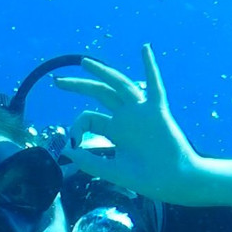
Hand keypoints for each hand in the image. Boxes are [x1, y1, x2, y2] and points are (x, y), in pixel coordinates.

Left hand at [54, 44, 213, 205]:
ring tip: (84, 62)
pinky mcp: (157, 111)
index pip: (89, 118)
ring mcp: (141, 112)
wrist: (173, 181)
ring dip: (102, 72)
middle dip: (78, 86)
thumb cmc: (146, 177)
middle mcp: (126, 117)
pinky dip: (150, 67)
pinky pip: (154, 85)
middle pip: (99, 94)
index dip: (76, 127)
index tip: (71, 142)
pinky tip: (144, 49)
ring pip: (119, 85)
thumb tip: (66, 149)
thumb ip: (89, 161)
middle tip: (57, 81)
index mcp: (115, 130)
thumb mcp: (110, 170)